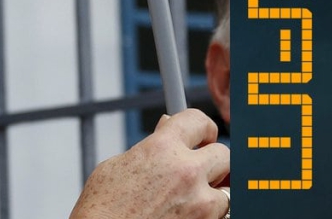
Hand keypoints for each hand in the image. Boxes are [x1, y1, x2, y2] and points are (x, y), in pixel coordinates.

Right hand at [69, 108, 229, 218]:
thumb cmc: (103, 208)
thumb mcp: (117, 166)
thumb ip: (150, 147)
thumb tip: (165, 131)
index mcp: (162, 148)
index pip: (197, 120)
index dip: (200, 127)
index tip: (201, 134)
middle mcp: (186, 171)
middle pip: (222, 153)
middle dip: (211, 160)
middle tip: (198, 167)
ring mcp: (200, 202)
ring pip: (227, 189)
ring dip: (212, 191)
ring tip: (187, 198)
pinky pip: (221, 214)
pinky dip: (209, 214)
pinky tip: (185, 213)